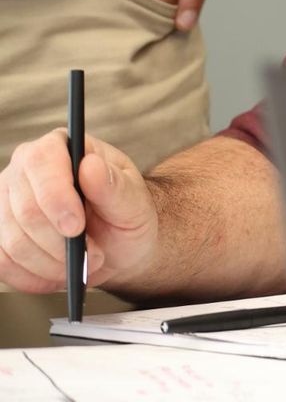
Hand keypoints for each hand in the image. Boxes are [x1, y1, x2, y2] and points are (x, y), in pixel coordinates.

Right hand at [0, 131, 160, 293]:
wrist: (116, 242)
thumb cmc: (126, 213)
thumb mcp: (134, 199)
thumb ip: (114, 185)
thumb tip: (90, 165)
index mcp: (59, 146)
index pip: (41, 162)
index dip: (55, 198)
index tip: (76, 227)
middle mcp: (23, 170)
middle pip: (25, 210)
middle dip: (61, 242)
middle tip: (94, 255)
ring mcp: (4, 203)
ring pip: (13, 243)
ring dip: (52, 264)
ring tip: (84, 264)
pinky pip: (3, 264)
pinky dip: (34, 277)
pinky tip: (59, 275)